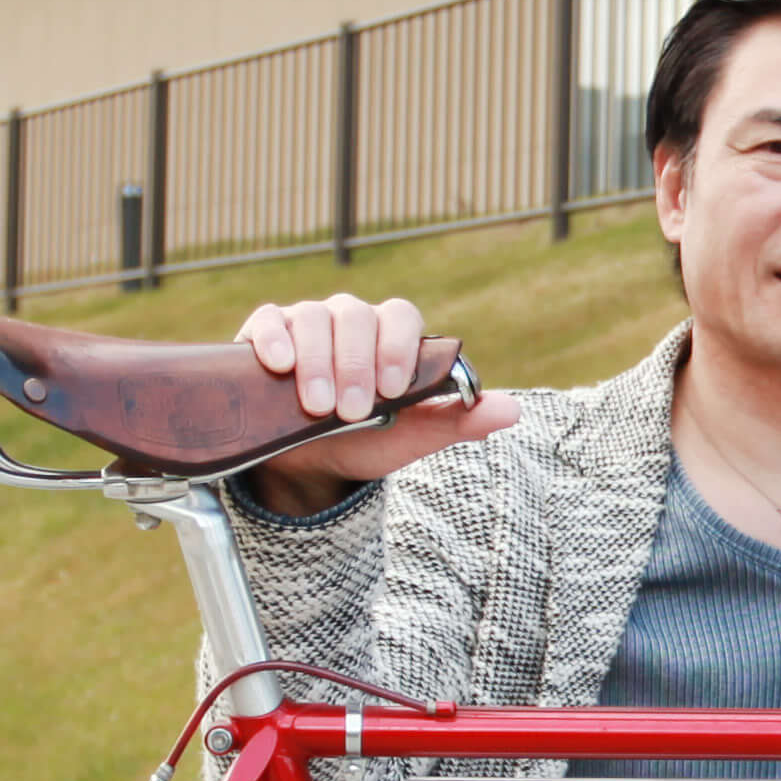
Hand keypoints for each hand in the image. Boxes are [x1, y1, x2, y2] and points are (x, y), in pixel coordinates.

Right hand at [241, 293, 518, 508]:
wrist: (311, 464)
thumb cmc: (367, 440)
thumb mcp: (413, 436)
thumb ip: (458, 421)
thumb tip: (512, 410)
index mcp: (390, 335)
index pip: (401, 315)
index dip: (399, 347)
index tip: (393, 390)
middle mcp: (350, 320)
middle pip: (355, 316)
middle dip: (355, 364)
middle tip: (353, 411)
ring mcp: (307, 322)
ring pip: (314, 318)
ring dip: (318, 362)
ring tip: (319, 407)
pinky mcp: (268, 333)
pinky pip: (270, 320)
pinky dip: (275, 339)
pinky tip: (280, 365)